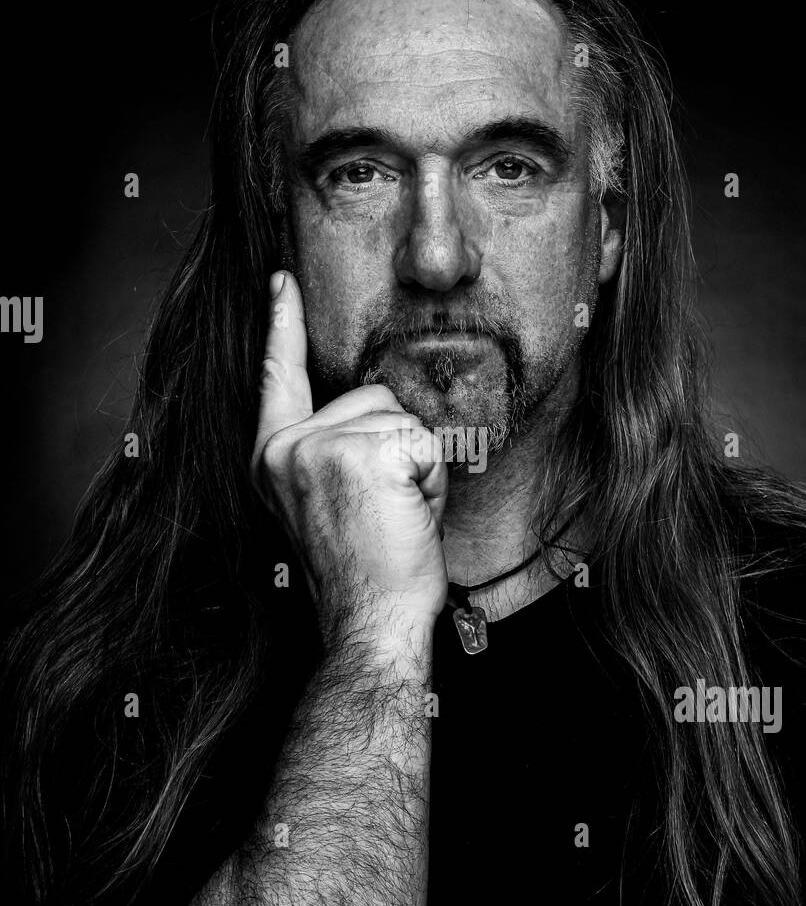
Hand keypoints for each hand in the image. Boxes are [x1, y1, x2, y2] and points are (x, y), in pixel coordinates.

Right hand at [251, 272, 448, 648]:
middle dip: (397, 448)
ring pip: (402, 418)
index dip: (281, 326)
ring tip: (394, 516)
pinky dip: (432, 478)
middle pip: (372, 398)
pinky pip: (426, 441)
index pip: (278, 377)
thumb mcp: (324, 502)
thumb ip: (329, 451)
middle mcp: (286, 447)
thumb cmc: (361, 573)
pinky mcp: (364, 454)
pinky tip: (408, 516)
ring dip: (416, 466)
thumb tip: (369, 408)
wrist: (369, 624)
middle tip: (384, 511)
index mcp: (272, 457)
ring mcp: (321, 448)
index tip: (281, 282)